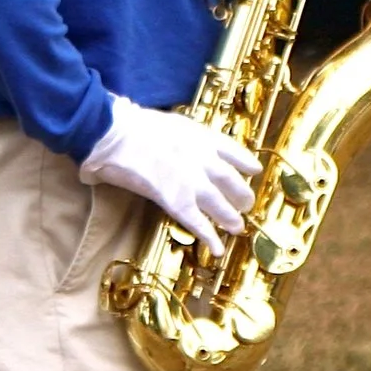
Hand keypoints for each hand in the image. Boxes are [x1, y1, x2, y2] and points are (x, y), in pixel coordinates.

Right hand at [80, 96, 259, 255]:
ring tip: (236, 227)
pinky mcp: (177, 202)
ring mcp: (193, 183)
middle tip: (245, 205)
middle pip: (234, 183)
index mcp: (202, 137)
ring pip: (223, 206)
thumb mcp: (167, 121)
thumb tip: (173, 143)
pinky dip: (211, 238)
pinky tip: (217, 249)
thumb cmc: (132, 123)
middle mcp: (204, 160)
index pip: (235, 152)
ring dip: (231, 219)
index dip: (247, 164)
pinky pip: (200, 224)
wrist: (116, 134)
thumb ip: (180, 135)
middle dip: (242, 197)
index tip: (254, 171)